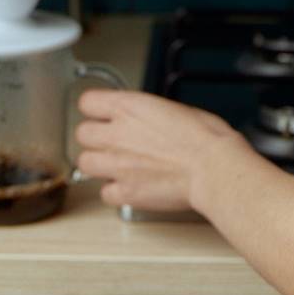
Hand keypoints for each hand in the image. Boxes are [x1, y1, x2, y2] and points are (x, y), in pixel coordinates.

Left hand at [75, 88, 240, 213]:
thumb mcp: (173, 108)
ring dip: (98, 164)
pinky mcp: (124, 192)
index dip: (95, 109)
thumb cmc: (204, 137)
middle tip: (111, 141)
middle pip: (81, 133)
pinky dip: (115, 191)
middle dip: (95, 138)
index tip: (102, 114)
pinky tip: (130, 185)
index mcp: (128, 107)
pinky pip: (105, 192)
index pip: (87, 102)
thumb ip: (147, 114)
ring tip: (117, 164)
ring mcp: (116, 165)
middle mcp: (116, 134)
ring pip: (84, 163)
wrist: (213, 167)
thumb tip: (143, 120)